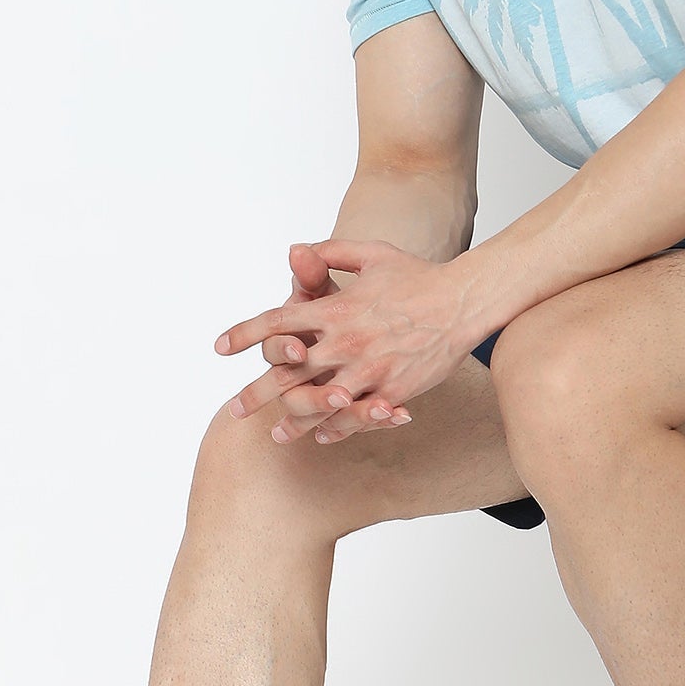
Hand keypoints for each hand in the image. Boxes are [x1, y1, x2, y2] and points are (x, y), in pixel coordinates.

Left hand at [217, 238, 472, 443]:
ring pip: (319, 402)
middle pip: (288, 372)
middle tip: (234, 409)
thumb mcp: (371, 254)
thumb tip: (297, 250)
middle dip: (256, 392)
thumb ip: (330, 253)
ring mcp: (368, 369)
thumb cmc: (417, 275)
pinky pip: (356, 416)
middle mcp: (345, 341)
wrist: (463, 301)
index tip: (221, 348)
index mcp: (335, 308)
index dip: (244, 335)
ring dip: (293, 420)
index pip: (277, 322)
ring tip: (274, 435)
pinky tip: (321, 435)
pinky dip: (335, 427)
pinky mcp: (392, 390)